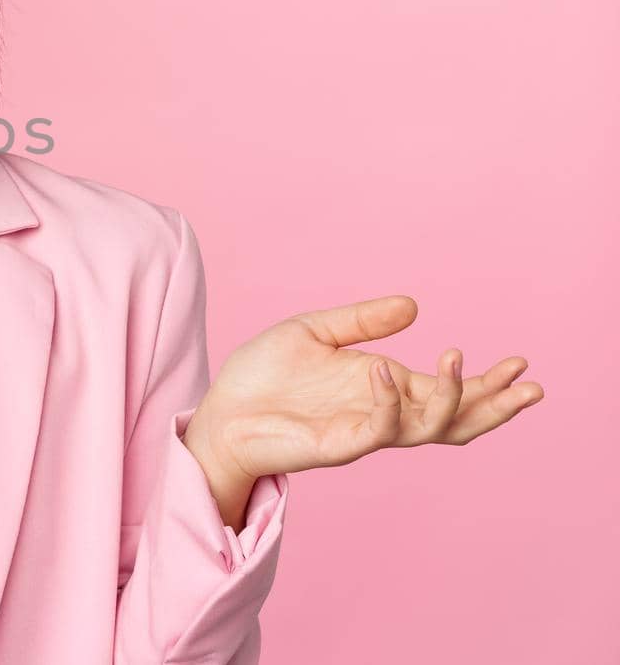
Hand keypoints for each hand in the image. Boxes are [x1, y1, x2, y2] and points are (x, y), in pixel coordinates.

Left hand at [185, 295, 544, 481]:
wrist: (221, 411)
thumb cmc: (264, 376)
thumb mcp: (315, 333)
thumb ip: (363, 321)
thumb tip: (414, 305)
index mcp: (384, 388)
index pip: (448, 391)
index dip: (485, 382)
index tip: (519, 364)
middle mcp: (383, 413)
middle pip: (457, 419)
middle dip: (495, 404)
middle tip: (529, 384)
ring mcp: (364, 432)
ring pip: (428, 428)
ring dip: (450, 399)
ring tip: (454, 360)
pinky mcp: (339, 445)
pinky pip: (378, 429)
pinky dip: (388, 401)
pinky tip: (382, 371)